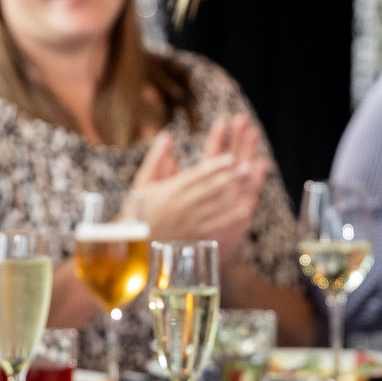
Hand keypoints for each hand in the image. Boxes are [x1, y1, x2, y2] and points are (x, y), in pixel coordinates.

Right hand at [127, 120, 263, 249]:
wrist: (131, 245)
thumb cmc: (136, 211)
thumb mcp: (142, 182)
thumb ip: (156, 158)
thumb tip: (167, 135)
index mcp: (169, 191)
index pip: (196, 176)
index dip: (214, 167)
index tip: (230, 158)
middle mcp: (181, 206)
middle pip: (210, 190)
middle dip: (230, 178)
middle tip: (247, 167)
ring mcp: (188, 222)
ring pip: (216, 207)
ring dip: (234, 195)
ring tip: (251, 184)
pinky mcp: (193, 236)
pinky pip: (215, 226)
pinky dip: (231, 219)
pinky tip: (244, 211)